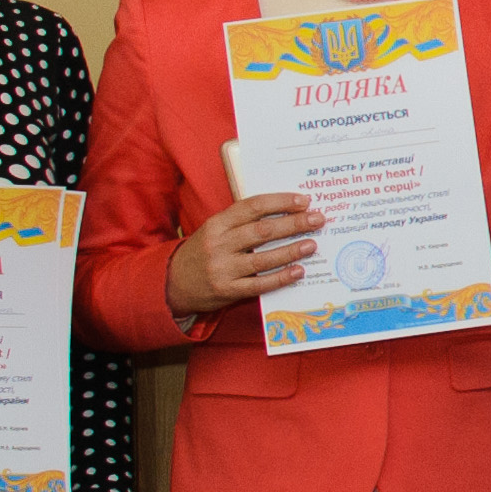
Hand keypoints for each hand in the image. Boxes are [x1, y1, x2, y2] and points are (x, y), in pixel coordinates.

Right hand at [167, 190, 320, 318]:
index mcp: (216, 224)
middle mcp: (218, 244)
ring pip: (262, 259)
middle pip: (262, 231)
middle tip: (318, 219)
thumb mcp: (215, 230)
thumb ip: (243, 222)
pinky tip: (298, 271)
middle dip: (294, 224)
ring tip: (312, 244)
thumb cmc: (204, 252)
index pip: (252, 207)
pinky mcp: (226, 290)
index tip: (303, 201)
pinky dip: (280, 278)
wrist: (173, 283)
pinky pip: (259, 285)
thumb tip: (286, 212)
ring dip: (291, 251)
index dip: (280, 202)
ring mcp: (222, 269)